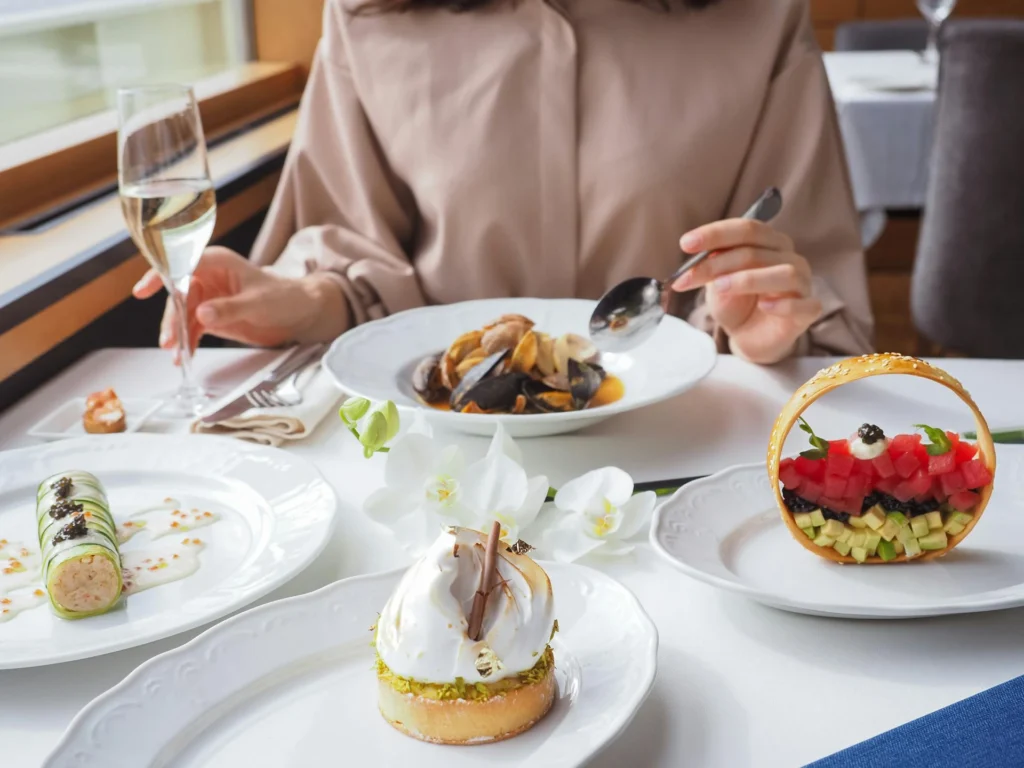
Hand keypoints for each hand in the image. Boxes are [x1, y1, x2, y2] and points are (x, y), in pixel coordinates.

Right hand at [132, 246, 348, 358]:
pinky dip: (189, 342)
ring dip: (178, 334)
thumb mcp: (258, 303)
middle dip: (173, 319)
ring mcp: (208, 297)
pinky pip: (194, 328)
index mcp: (217, 262)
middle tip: (169, 341)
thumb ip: (229, 308)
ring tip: (176, 355)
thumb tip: (202, 314)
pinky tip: (185, 356)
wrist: (300, 313)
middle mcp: (208, 277)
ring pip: (183, 315)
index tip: (143, 291)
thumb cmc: (284, 297)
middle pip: (178, 295)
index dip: (160, 276)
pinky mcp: (212, 316)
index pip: (181, 264)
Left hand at [672, 219, 821, 364]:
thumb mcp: (717, 281)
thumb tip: (697, 252)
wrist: (748, 337)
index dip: (715, 234)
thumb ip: (713, 265)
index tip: (685, 244)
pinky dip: (784, 304)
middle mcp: (789, 257)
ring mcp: (803, 283)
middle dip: (717, 263)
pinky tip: (765, 306)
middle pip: (756, 250)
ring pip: (783, 273)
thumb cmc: (736, 303)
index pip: (746, 229)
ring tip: (720, 288)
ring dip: (747, 279)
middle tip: (687, 278)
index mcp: (769, 242)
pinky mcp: (809, 310)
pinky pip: (804, 304)